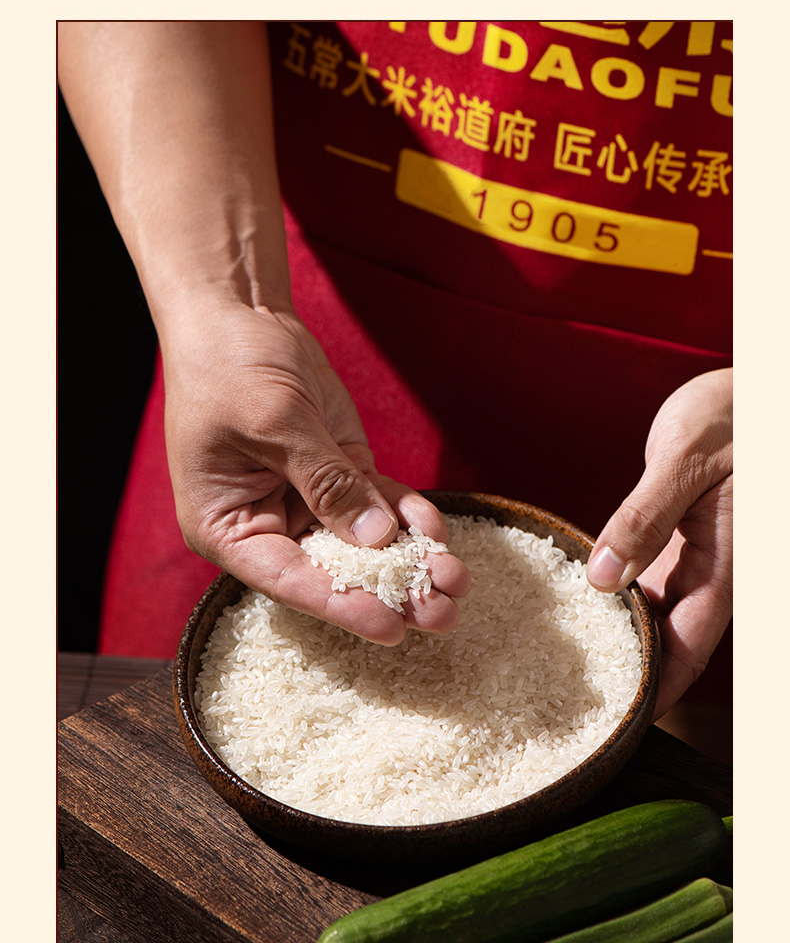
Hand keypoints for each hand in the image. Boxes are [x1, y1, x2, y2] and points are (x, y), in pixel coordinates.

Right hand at [160, 299, 469, 643]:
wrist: (238, 312)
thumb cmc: (229, 367)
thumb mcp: (276, 423)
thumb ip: (326, 482)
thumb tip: (376, 538)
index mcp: (226, 527)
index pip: (289, 579)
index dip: (341, 605)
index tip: (390, 630)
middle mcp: (267, 523)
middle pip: (333, 570)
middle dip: (391, 590)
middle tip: (444, 613)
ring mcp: (306, 499)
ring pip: (364, 543)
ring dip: (411, 561)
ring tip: (458, 579)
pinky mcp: (337, 472)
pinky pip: (378, 503)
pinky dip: (410, 516)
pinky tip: (438, 529)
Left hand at [586, 368, 731, 719]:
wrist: (747, 390)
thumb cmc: (728, 415)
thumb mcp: (684, 459)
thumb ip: (644, 517)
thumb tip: (603, 578)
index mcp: (733, 562)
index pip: (693, 645)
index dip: (661, 688)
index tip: (623, 720)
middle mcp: (720, 571)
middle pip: (677, 640)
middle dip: (637, 673)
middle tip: (581, 703)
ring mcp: (702, 559)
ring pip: (663, 616)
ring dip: (627, 638)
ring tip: (573, 667)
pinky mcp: (683, 542)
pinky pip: (654, 584)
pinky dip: (624, 599)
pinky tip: (585, 608)